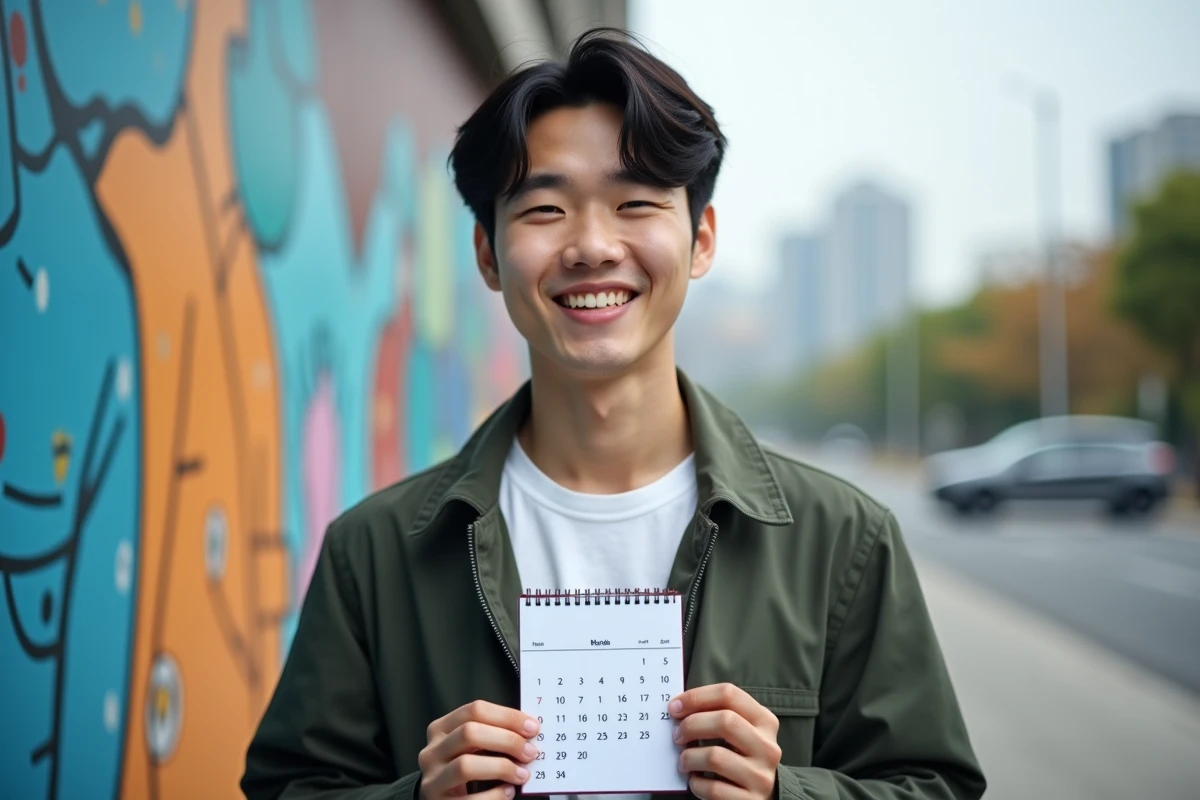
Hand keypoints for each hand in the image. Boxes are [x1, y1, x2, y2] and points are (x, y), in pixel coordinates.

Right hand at [418, 700, 540, 799]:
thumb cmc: (464, 769)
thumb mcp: (470, 747)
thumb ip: (492, 735)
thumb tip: (528, 730)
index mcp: (440, 729)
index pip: (474, 710)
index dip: (507, 716)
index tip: (532, 727)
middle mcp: (432, 752)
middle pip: (469, 733)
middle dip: (507, 740)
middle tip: (530, 752)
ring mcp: (433, 779)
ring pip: (466, 765)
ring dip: (501, 767)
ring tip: (522, 774)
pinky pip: (470, 799)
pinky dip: (494, 795)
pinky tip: (507, 792)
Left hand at [669, 684, 781, 799]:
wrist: (760, 797)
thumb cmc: (740, 758)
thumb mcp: (740, 732)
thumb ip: (717, 715)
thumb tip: (679, 706)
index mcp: (765, 721)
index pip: (730, 695)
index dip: (697, 697)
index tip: (675, 706)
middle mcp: (767, 747)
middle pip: (725, 721)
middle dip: (692, 725)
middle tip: (677, 735)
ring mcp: (761, 776)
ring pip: (715, 756)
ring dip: (689, 757)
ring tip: (684, 761)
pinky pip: (713, 788)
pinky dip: (696, 784)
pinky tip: (696, 781)